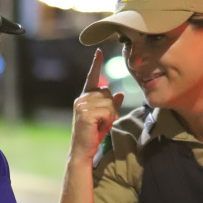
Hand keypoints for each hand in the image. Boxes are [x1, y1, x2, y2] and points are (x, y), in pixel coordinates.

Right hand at [70, 49, 125, 163]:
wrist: (83, 151)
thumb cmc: (93, 134)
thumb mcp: (105, 118)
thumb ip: (112, 105)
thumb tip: (120, 94)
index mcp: (85, 98)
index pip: (92, 78)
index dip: (96, 64)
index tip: (99, 51)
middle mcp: (81, 99)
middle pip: (107, 92)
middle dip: (111, 107)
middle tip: (103, 121)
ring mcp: (82, 105)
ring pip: (109, 102)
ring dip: (110, 115)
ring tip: (101, 125)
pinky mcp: (86, 113)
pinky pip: (107, 111)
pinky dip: (108, 120)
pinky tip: (99, 127)